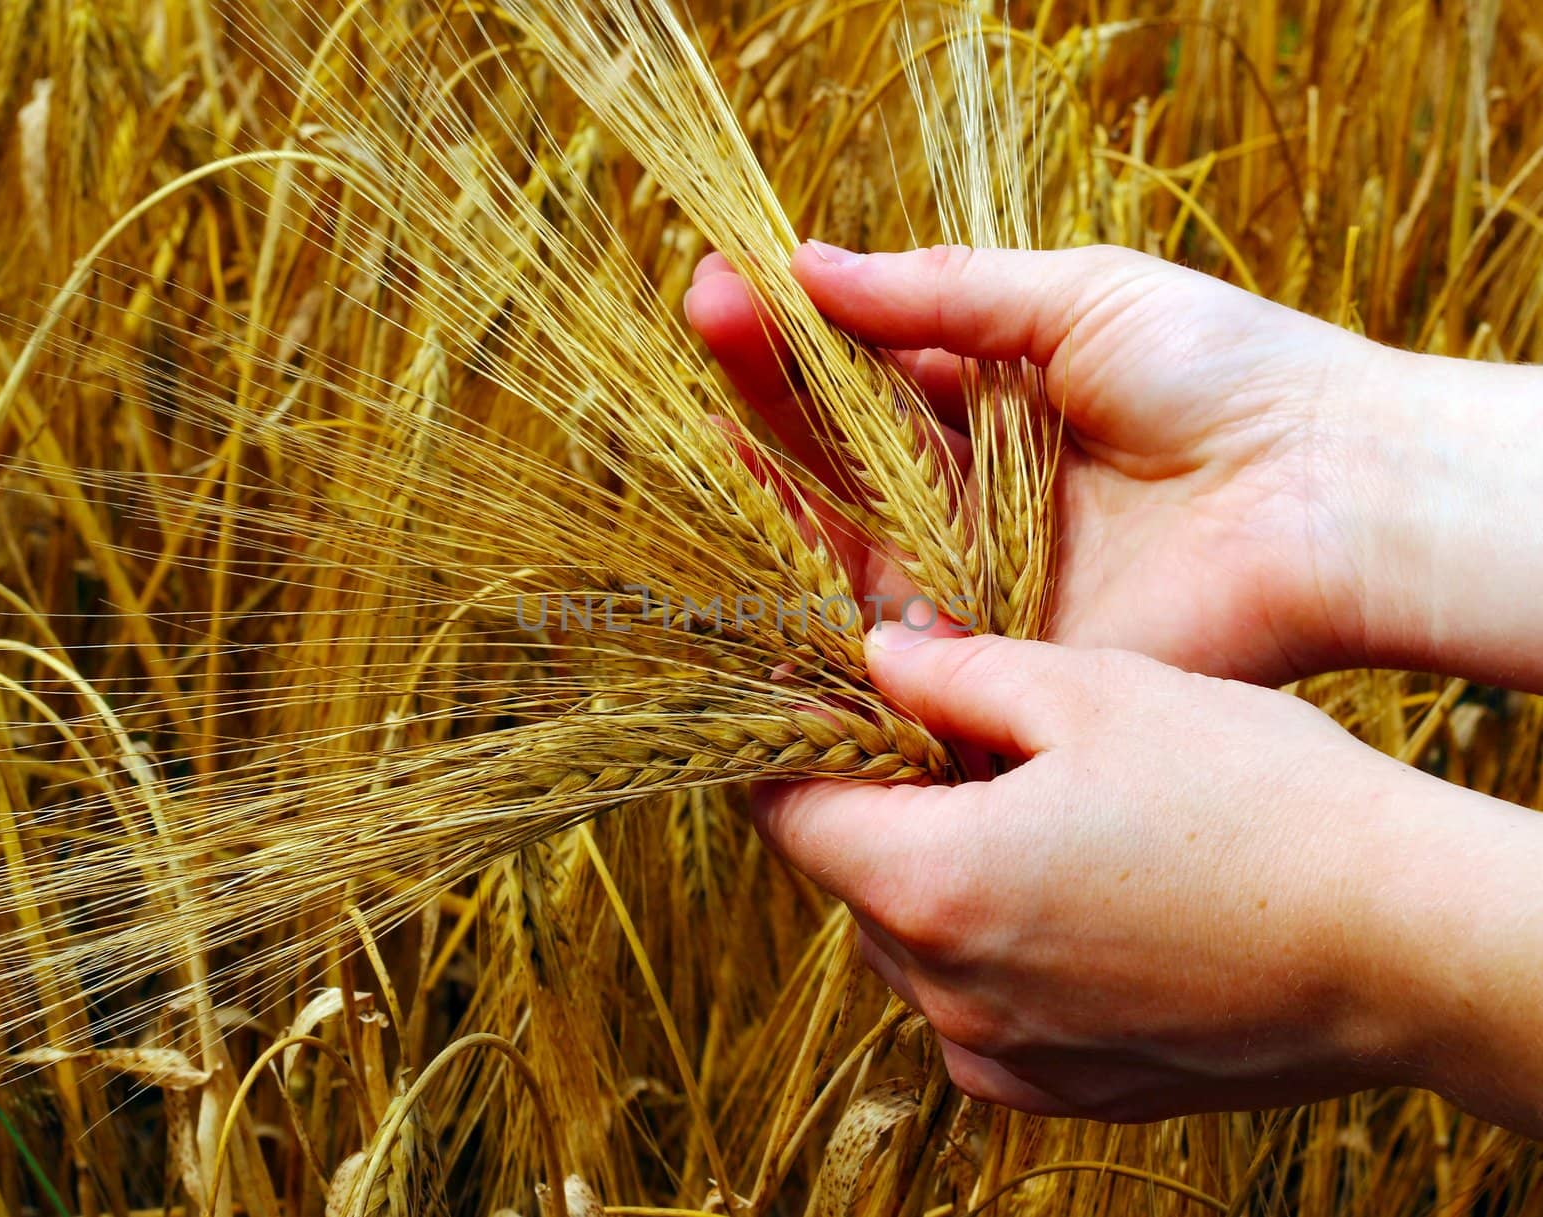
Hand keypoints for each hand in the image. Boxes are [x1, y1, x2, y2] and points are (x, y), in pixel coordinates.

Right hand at [687, 242, 1542, 689]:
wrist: (1324, 492)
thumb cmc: (1224, 375)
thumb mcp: (1078, 297)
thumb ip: (943, 294)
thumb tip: (810, 265)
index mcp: (995, 405)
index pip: (864, 373)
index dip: (795, 331)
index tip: (725, 286)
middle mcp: (972, 495)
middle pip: (841, 451)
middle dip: (767, 389)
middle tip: (700, 317)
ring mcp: (977, 576)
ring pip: (845, 539)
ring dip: (773, 489)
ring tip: (708, 429)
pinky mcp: (995, 651)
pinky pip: (888, 637)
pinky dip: (819, 606)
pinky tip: (750, 556)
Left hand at [753, 627, 1542, 1129]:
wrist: (1400, 942)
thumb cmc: (1253, 800)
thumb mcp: (1093, 695)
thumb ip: (955, 675)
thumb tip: (875, 654)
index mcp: (933, 887)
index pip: (792, 818)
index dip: (789, 752)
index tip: (810, 707)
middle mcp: (950, 995)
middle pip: (852, 880)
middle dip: (875, 806)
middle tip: (939, 738)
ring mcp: (1008, 1056)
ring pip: (913, 947)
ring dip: (935, 876)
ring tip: (1019, 808)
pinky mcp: (1068, 1088)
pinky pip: (979, 1011)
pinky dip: (991, 947)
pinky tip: (1067, 892)